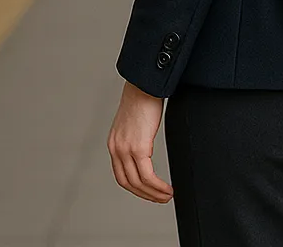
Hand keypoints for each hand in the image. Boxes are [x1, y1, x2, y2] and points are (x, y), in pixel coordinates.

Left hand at [107, 81, 172, 202]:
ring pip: (137, 183)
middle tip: (161, 199)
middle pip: (127, 183)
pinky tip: (167, 188)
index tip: (150, 192)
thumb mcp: (137, 119)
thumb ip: (138, 133)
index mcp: (115, 144)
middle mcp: (116, 149)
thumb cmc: (145, 96)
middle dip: (145, 195)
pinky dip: (157, 186)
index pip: (121, 175)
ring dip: (153, 193)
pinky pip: (146, 175)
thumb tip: (148, 137)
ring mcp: (125, 150)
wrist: (145, 83)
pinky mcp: (138, 148)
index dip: (135, 188)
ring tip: (167, 196)